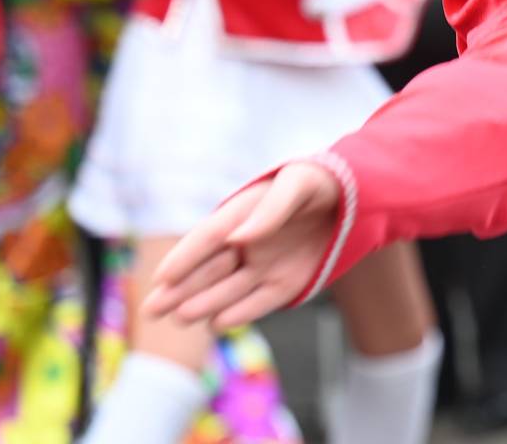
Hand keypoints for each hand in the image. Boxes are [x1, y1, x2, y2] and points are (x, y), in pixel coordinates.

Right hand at [146, 162, 342, 330]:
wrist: (355, 200)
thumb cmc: (317, 184)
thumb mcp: (297, 185)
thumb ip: (270, 210)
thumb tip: (238, 237)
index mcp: (240, 215)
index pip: (207, 239)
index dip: (184, 258)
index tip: (161, 276)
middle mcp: (245, 245)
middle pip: (206, 271)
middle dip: (178, 291)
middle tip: (152, 310)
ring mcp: (263, 267)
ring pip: (226, 291)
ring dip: (204, 304)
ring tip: (180, 317)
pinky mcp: (285, 284)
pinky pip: (260, 302)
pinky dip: (241, 313)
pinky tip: (218, 323)